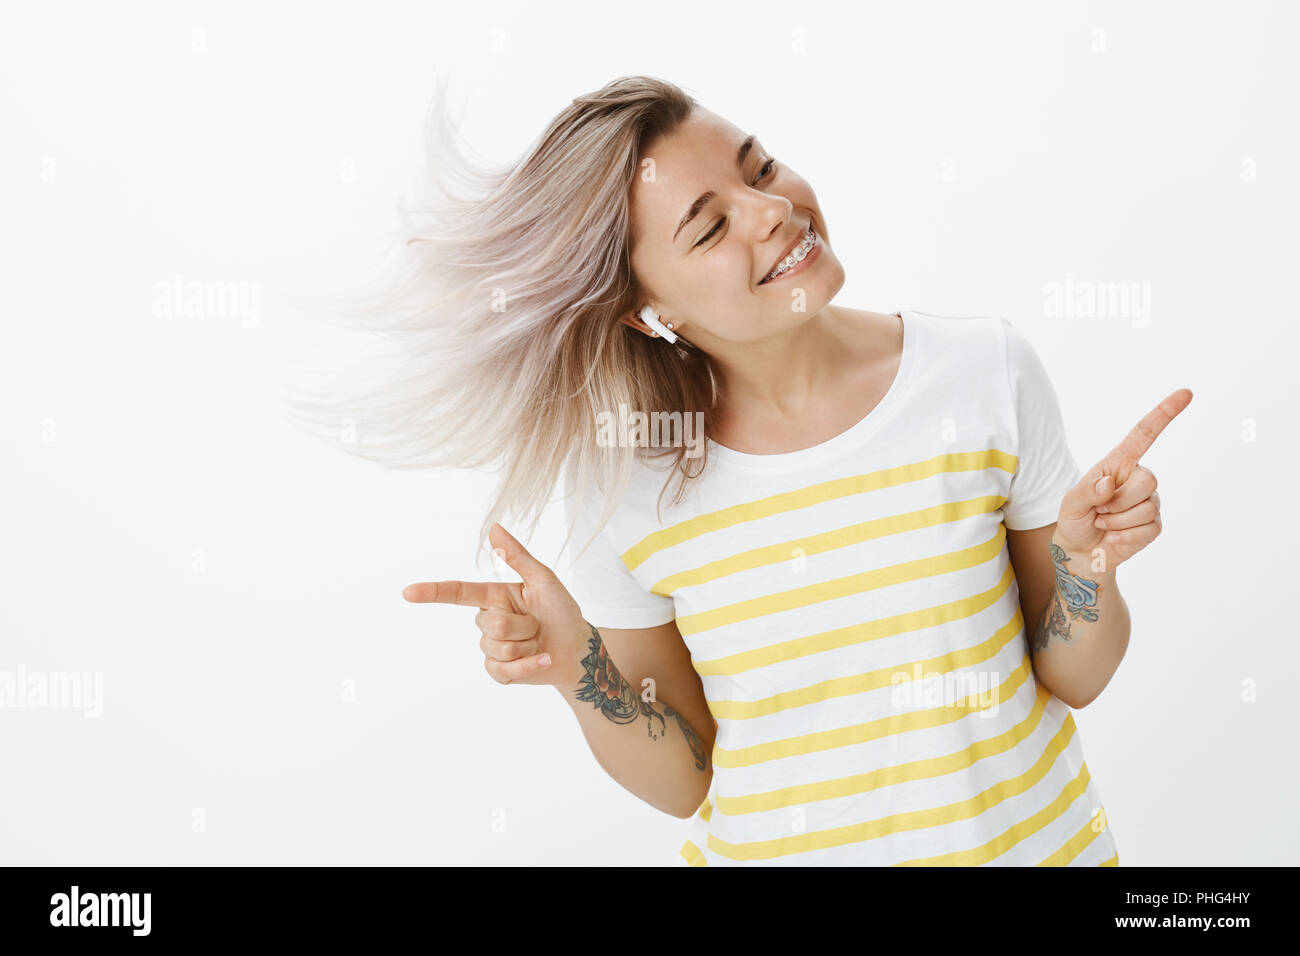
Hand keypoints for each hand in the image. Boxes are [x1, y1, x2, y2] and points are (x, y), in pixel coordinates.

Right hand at [402, 524, 588, 686]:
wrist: (577, 648)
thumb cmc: (562, 610)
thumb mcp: (544, 579)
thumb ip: (518, 556)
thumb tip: (494, 528)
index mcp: (494, 596)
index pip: (458, 593)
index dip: (432, 592)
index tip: (408, 592)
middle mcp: (488, 620)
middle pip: (491, 623)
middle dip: (522, 625)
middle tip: (539, 624)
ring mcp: (492, 648)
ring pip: (498, 647)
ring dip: (528, 645)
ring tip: (539, 640)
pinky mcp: (499, 672)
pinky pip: (502, 671)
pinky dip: (529, 665)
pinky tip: (543, 659)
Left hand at [1054, 388, 1192, 569]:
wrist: (1080, 551)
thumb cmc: (1075, 519)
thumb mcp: (1070, 503)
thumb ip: (1085, 491)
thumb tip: (1108, 484)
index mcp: (1118, 463)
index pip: (1144, 435)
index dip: (1164, 414)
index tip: (1186, 394)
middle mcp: (1137, 478)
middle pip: (1148, 479)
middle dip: (1119, 500)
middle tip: (1099, 509)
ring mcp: (1149, 501)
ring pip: (1147, 506)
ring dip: (1117, 520)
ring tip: (1104, 522)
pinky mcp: (1154, 525)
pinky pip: (1148, 529)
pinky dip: (1125, 536)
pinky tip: (1113, 536)